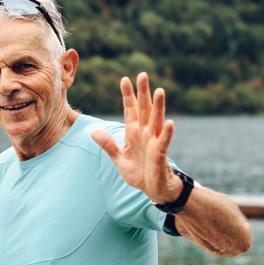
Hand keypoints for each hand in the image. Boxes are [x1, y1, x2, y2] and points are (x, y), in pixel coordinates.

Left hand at [91, 72, 180, 204]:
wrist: (153, 190)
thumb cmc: (139, 173)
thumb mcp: (118, 159)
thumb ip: (108, 144)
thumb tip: (93, 131)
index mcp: (133, 132)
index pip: (130, 110)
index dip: (128, 95)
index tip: (124, 79)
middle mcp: (145, 133)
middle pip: (144, 109)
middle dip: (143, 93)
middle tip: (143, 75)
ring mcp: (154, 142)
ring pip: (156, 120)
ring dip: (158, 106)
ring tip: (159, 91)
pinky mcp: (160, 154)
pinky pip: (164, 142)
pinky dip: (166, 133)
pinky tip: (169, 122)